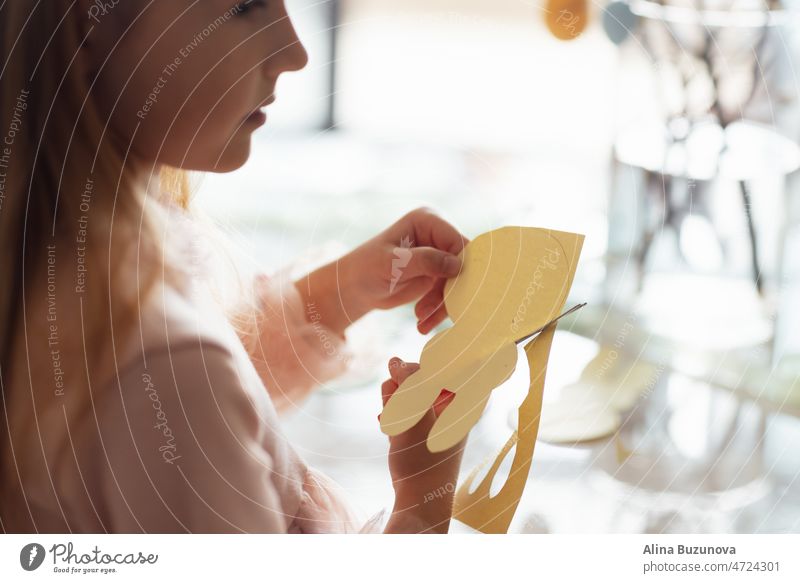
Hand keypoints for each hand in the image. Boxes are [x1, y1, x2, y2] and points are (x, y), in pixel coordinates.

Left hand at [295, 208, 467, 336]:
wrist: (355, 288)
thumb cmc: (367, 268)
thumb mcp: (393, 264)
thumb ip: (424, 261)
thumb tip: (457, 264)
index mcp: (428, 220)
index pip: (457, 240)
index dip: (460, 265)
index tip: (451, 288)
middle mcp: (437, 235)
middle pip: (462, 263)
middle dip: (451, 290)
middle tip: (435, 312)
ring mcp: (439, 256)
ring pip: (458, 282)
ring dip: (443, 305)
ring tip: (421, 321)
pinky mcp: (438, 275)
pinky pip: (449, 294)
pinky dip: (438, 310)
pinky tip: (422, 322)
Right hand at [382, 357, 466, 533]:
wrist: (418, 497)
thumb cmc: (423, 458)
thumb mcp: (415, 413)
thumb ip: (407, 382)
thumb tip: (394, 360)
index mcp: (464, 395)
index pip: (445, 360)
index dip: (423, 363)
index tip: (406, 377)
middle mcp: (453, 399)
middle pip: (420, 372)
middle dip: (403, 390)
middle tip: (401, 410)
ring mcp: (436, 410)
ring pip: (406, 386)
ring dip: (395, 403)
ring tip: (397, 425)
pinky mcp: (422, 420)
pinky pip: (402, 403)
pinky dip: (395, 414)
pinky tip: (393, 431)